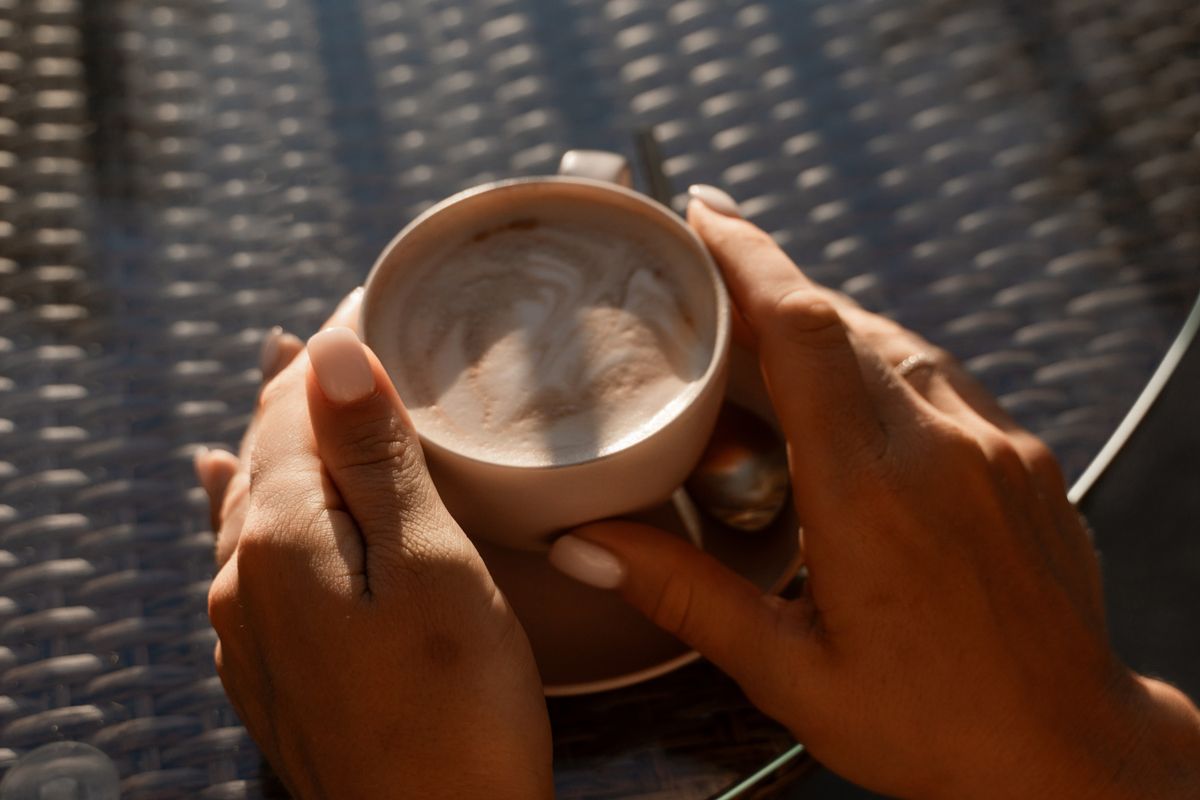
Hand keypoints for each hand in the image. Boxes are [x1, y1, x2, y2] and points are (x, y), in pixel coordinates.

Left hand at [198, 292, 551, 798]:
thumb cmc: (456, 712)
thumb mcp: (430, 566)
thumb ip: (374, 459)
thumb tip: (327, 349)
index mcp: (280, 538)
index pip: (288, 407)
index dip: (330, 349)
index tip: (371, 299)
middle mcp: (242, 581)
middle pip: (264, 451)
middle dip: (303, 388)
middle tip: (346, 334)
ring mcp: (248, 634)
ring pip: (251, 503)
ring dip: (280, 440)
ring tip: (284, 383)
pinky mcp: (272, 673)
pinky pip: (246, 558)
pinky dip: (250, 503)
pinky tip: (223, 489)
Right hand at [550, 191, 1199, 797]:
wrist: (1070, 754)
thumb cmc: (934, 727)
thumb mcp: (788, 671)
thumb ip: (684, 594)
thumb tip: (587, 545)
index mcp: (872, 492)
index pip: (804, 333)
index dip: (750, 258)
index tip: (704, 214)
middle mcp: (941, 448)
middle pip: (843, 322)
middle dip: (770, 286)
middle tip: (707, 277)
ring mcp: (995, 445)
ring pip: (894, 343)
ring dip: (825, 325)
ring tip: (764, 338)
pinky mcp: (1024, 457)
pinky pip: (940, 378)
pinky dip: (880, 363)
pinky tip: (849, 395)